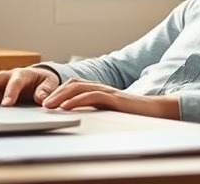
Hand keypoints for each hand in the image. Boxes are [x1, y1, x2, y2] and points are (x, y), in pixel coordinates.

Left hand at [42, 79, 179, 118]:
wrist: (157, 111)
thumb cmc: (134, 114)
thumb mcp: (111, 111)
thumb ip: (96, 110)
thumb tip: (77, 116)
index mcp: (101, 90)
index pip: (75, 84)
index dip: (59, 91)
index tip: (46, 102)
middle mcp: (103, 88)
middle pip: (74, 83)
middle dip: (56, 93)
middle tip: (42, 105)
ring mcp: (109, 92)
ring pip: (80, 87)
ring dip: (62, 96)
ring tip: (49, 106)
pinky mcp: (115, 99)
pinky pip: (93, 96)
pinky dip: (78, 100)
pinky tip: (67, 106)